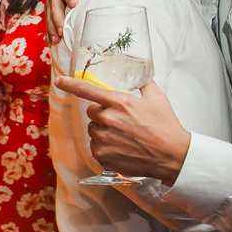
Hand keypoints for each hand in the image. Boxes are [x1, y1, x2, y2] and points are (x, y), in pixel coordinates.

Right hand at [46, 0, 114, 44]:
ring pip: (49, 14)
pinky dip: (48, 31)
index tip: (75, 3)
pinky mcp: (49, 8)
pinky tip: (51, 42)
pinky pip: (47, 20)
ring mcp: (51, 0)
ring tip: (56, 40)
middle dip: (58, 18)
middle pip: (54, 4)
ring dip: (52, 27)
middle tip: (62, 30)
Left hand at [54, 76, 189, 184]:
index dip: (71, 84)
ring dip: (104, 131)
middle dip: (103, 114)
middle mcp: (108, 119)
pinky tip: (122, 148)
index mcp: (120, 103)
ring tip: (125, 136)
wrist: (172, 155)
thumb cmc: (166, 126)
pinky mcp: (102, 155)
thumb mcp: (158, 99)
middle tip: (122, 121)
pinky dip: (105, 147)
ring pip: (93, 130)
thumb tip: (140, 76)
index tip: (59, 81)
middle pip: (92, 112)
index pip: (88, 90)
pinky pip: (95, 147)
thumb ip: (144, 85)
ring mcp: (104, 138)